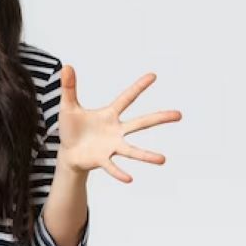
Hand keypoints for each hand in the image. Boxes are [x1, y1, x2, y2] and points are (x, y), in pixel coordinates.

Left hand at [56, 66, 181, 182]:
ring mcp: (111, 146)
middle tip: (179, 114)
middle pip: (140, 123)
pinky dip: (119, 172)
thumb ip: (69, 87)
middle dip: (159, 118)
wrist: (68, 152)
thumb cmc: (72, 128)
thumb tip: (66, 66)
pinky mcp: (102, 160)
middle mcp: (116, 131)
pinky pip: (112, 167)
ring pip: (132, 151)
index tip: (153, 76)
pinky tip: (129, 179)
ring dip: (146, 156)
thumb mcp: (69, 107)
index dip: (139, 87)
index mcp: (109, 115)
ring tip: (163, 160)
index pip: (126, 98)